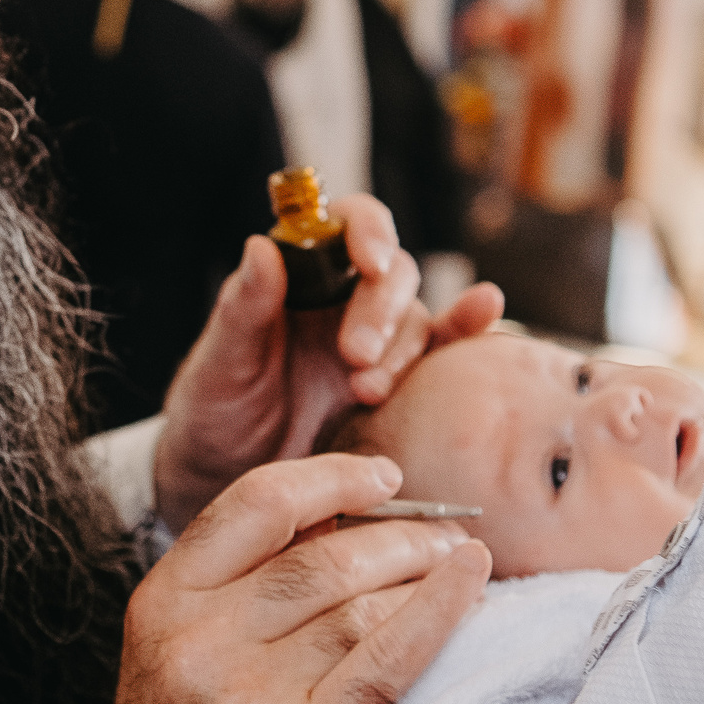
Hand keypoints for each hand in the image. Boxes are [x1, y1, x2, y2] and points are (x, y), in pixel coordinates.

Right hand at [90, 453, 492, 703]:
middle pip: (321, 555)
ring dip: (423, 572)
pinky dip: (440, 611)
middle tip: (442, 532)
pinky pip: (389, 658)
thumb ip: (229, 596)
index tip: (380, 476)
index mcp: (160, 607)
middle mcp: (199, 643)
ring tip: (457, 565)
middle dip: (396, 532)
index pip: (253, 505)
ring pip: (359, 602)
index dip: (329, 479)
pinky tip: (473, 583)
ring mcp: (250, 697)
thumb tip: (336, 524)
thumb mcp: (170, 665)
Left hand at [155, 194, 504, 528]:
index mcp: (299, 275)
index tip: (367, 260)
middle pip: (389, 272)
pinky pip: (442, 347)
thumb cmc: (216, 409)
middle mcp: (344, 297)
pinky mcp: (399, 380)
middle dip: (379, 309)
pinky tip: (487, 308)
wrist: (229, 478)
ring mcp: (377, 338)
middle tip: (354, 355)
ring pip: (414, 317)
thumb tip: (262, 245)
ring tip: (366, 391)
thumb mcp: (220, 362)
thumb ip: (243, 307)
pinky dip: (468, 325)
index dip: (364, 231)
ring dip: (401, 349)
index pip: (344, 225)